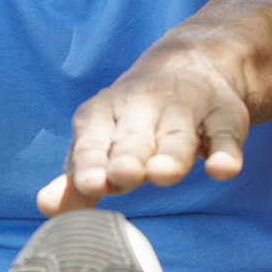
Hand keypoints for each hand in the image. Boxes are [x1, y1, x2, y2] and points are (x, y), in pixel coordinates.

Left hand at [36, 49, 248, 215]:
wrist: (190, 65)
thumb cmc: (132, 122)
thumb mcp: (101, 142)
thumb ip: (77, 178)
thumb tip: (46, 205)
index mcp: (104, 115)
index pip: (92, 141)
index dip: (90, 163)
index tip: (88, 184)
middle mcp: (142, 107)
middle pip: (134, 139)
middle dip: (128, 158)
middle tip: (123, 176)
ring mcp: (186, 109)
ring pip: (178, 137)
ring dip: (171, 156)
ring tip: (163, 175)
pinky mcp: (224, 116)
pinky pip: (225, 136)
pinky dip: (225, 153)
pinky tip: (222, 170)